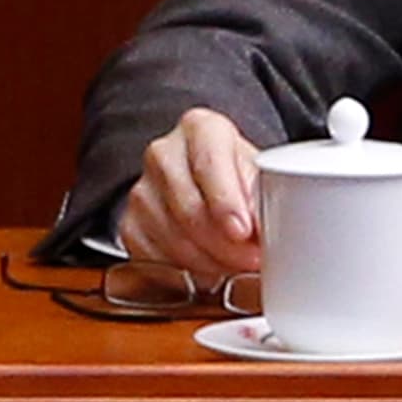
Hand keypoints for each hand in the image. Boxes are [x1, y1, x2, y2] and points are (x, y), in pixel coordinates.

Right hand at [117, 109, 263, 277]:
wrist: (206, 180)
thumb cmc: (238, 173)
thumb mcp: (261, 170)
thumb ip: (265, 193)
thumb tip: (271, 227)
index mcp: (200, 129)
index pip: (209, 163)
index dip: (227, 202)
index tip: (244, 231)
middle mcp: (164, 154)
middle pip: (190, 208)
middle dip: (225, 244)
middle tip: (252, 259)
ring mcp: (142, 190)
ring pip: (173, 238)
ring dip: (211, 262)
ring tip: (238, 266)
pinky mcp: (130, 225)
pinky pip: (155, 259)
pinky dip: (187, 272)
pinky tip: (211, 269)